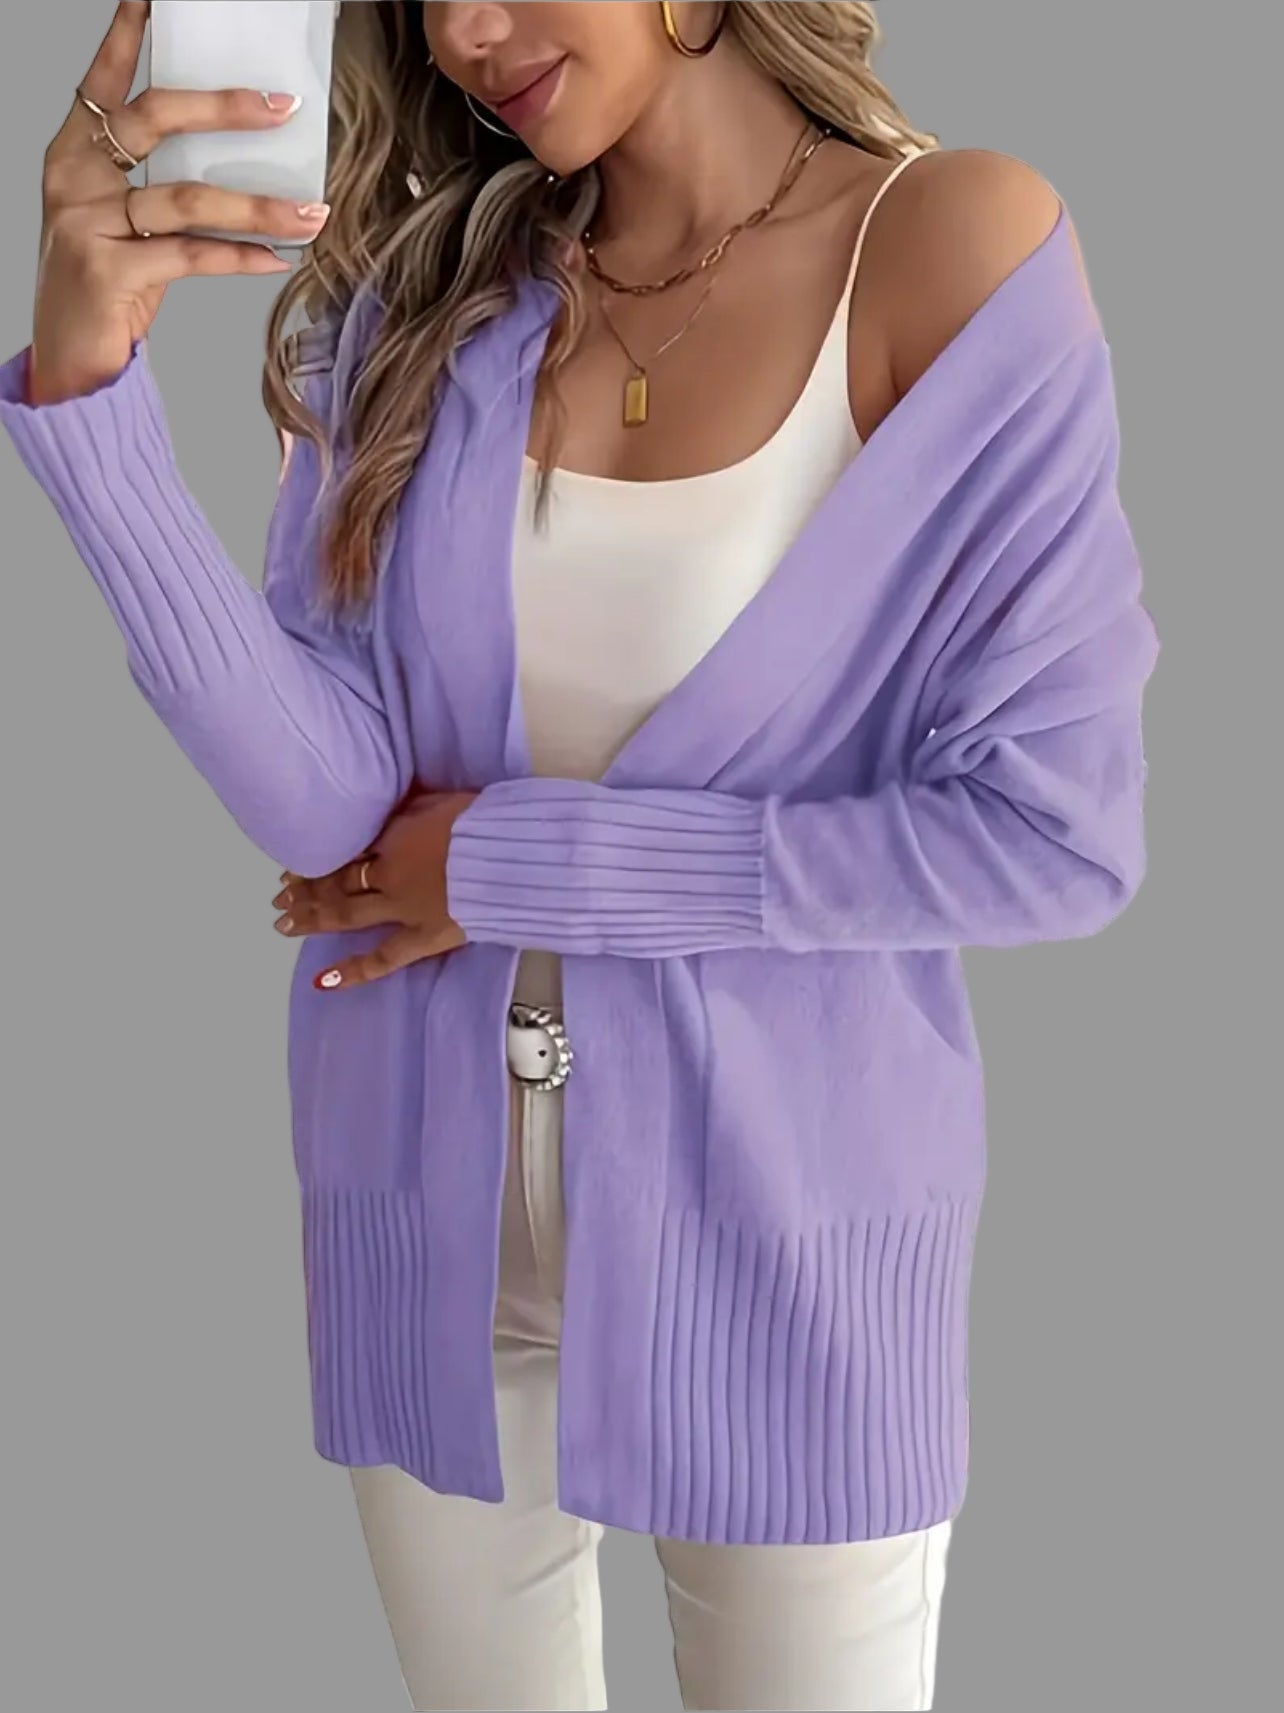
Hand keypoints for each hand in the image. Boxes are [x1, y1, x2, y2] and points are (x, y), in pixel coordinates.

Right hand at [31, 1, 329, 404]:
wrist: (72, 362)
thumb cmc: (106, 287)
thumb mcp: (125, 222)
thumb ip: (161, 185)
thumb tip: (240, 160)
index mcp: (74, 154)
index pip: (103, 80)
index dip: (129, 34)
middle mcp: (74, 178)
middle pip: (154, 119)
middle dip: (224, 108)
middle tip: (281, 107)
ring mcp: (86, 222)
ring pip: (186, 197)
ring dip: (258, 206)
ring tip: (311, 213)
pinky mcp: (108, 270)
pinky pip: (191, 254)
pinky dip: (241, 257)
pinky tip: (277, 258)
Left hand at [272, 790, 480, 991]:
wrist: (508, 857)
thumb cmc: (482, 822)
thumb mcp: (439, 801)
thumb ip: (410, 810)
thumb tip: (393, 812)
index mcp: (392, 836)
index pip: (345, 848)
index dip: (318, 857)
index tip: (296, 862)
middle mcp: (386, 874)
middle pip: (337, 881)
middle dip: (306, 888)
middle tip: (281, 895)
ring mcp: (401, 909)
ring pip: (346, 913)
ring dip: (312, 918)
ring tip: (284, 924)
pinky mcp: (422, 938)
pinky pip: (382, 958)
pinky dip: (352, 971)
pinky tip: (321, 980)